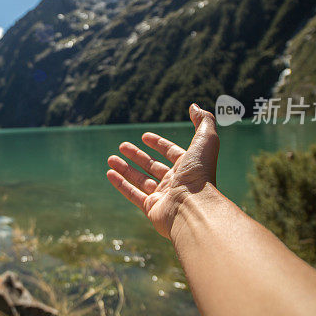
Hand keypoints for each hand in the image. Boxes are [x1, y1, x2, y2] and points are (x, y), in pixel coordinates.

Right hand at [106, 104, 218, 239]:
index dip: (159, 144)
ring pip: (141, 180)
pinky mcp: (152, 209)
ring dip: (125, 168)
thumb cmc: (200, 175)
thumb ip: (203, 121)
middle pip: (153, 166)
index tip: (145, 136)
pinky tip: (110, 174)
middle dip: (137, 155)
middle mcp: (176, 182)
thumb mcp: (205, 141)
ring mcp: (163, 196)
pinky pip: (133, 195)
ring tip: (111, 159)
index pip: (171, 153)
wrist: (194, 209)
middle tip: (122, 146)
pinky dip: (121, 184)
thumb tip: (195, 106)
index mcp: (188, 167)